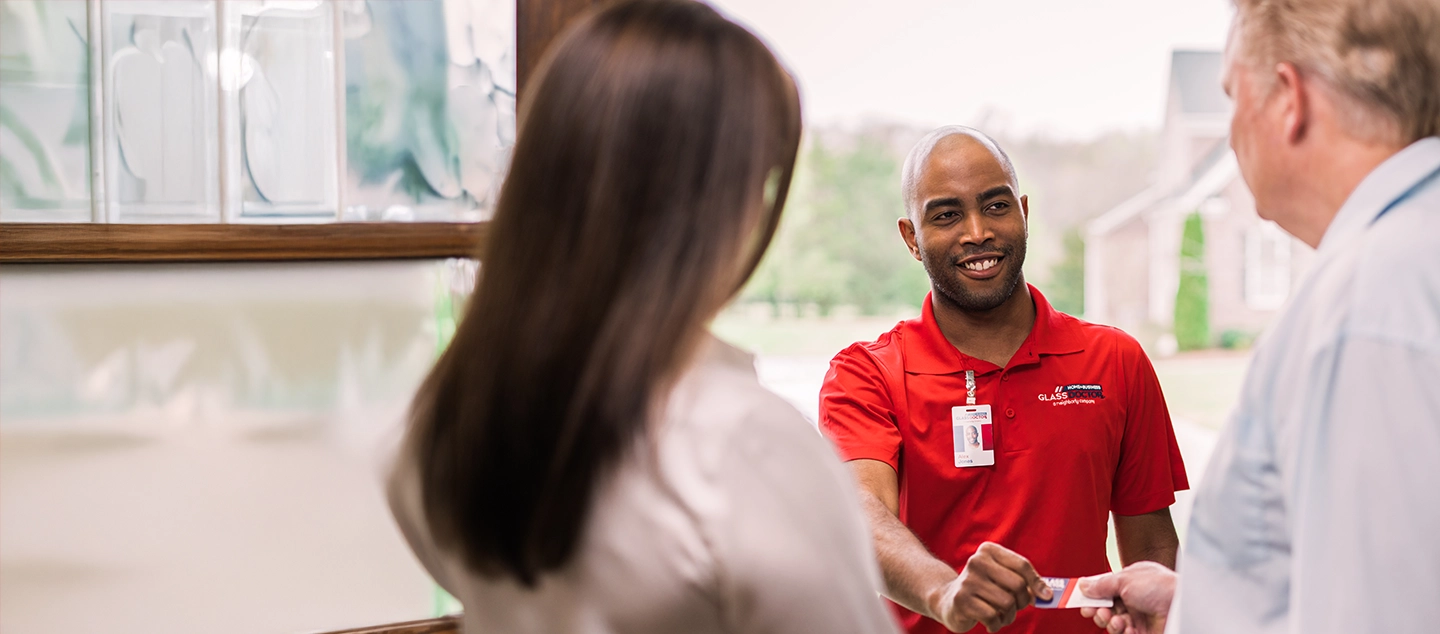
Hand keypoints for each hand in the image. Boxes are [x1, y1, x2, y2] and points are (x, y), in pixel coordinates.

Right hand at [930, 542, 1052, 632]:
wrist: (947, 599)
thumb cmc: (984, 589)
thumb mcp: (1002, 578)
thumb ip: (1024, 582)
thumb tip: (1047, 594)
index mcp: (988, 550)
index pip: (1022, 565)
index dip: (1037, 583)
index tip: (1046, 596)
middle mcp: (976, 562)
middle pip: (1018, 585)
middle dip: (1022, 602)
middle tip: (1015, 607)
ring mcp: (968, 581)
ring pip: (1007, 603)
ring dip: (1009, 616)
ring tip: (1001, 615)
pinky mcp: (962, 600)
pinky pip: (993, 617)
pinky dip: (996, 624)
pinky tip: (990, 622)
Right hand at [1077, 561, 1175, 633]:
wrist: (1184, 606)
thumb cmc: (1161, 587)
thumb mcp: (1126, 580)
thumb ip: (1102, 584)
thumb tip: (1083, 585)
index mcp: (1131, 581)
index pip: (1105, 589)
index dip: (1092, 596)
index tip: (1080, 602)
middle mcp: (1135, 599)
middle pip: (1106, 608)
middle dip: (1098, 611)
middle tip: (1099, 613)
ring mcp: (1140, 617)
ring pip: (1113, 623)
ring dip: (1110, 623)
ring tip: (1116, 621)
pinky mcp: (1144, 632)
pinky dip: (1122, 632)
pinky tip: (1127, 629)